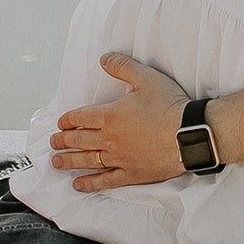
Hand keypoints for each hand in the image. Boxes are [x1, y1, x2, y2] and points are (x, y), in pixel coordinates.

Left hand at [49, 54, 190, 191]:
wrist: (190, 134)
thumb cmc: (171, 107)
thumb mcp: (146, 78)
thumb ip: (123, 67)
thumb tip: (105, 59)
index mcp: (110, 115)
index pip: (81, 118)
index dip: (68, 120)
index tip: (61, 124)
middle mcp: (110, 139)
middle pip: (79, 140)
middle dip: (63, 141)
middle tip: (53, 143)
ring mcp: (119, 158)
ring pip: (87, 161)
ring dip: (69, 161)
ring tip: (57, 162)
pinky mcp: (131, 174)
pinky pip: (105, 181)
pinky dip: (90, 183)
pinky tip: (79, 184)